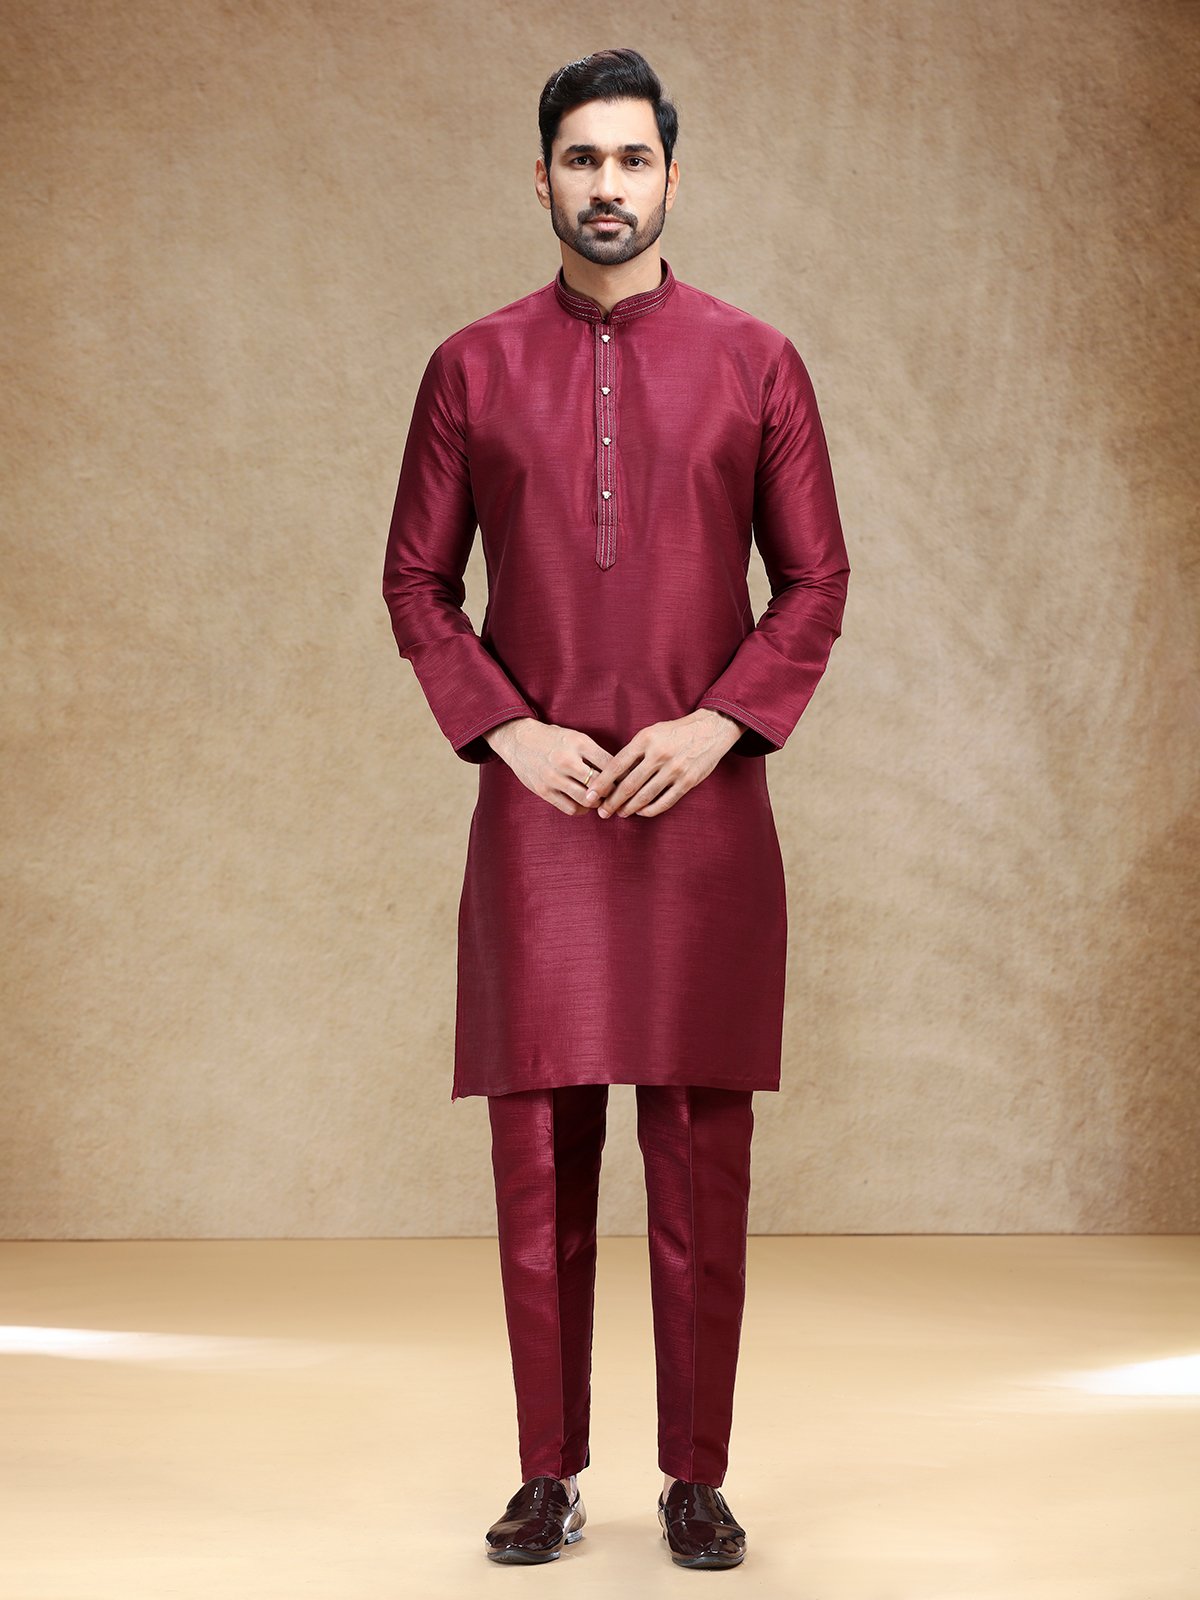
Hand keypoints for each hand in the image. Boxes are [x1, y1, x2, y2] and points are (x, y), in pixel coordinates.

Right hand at [484, 717, 612, 816]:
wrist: (518, 739)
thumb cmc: (552, 739)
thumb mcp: (575, 737)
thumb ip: (594, 753)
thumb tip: (618, 772)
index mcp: (579, 743)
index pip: (610, 764)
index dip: (622, 776)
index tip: (627, 782)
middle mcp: (567, 760)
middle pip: (600, 784)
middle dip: (611, 793)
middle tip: (617, 796)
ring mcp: (554, 777)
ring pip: (586, 799)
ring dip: (597, 803)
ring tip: (601, 802)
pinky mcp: (543, 790)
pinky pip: (569, 808)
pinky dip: (581, 810)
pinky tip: (584, 805)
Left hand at [584, 709, 744, 819]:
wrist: (711, 729)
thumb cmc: (675, 732)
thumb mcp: (651, 732)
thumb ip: (634, 750)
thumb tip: (614, 774)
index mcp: (645, 739)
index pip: (617, 765)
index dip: (601, 783)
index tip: (591, 795)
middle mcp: (658, 755)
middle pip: (629, 785)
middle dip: (612, 801)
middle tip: (601, 812)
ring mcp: (674, 769)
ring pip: (645, 796)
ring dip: (629, 808)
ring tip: (619, 814)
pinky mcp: (688, 781)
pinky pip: (665, 801)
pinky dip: (651, 809)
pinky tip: (641, 812)